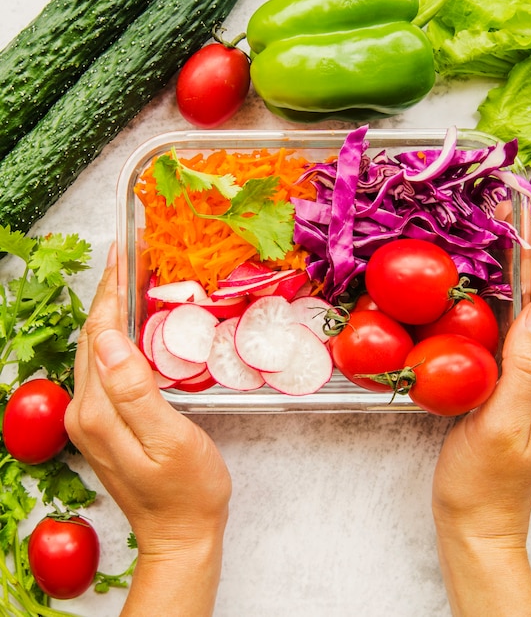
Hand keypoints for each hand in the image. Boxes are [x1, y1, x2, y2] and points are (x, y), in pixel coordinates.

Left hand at [65, 247, 230, 615]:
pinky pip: (107, 366)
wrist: (181, 533)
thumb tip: (109, 340)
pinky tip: (132, 325)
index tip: (124, 254)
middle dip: (109, 292)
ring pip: (98, 350)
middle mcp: (86, 410)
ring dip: (112, 311)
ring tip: (130, 279)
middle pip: (94, 337)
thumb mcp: (170, 441)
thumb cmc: (187, 490)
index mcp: (99, 411)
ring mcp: (93, 418)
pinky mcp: (105, 423)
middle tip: (128, 255)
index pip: (101, 334)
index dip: (112, 291)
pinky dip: (118, 335)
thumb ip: (136, 391)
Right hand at [431, 232, 530, 615]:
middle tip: (506, 224)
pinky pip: (509, 342)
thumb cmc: (483, 481)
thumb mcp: (502, 425)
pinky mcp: (511, 394)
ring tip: (496, 247)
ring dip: (514, 282)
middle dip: (525, 264)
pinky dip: (498, 311)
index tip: (519, 224)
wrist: (476, 523)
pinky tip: (482, 299)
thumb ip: (523, 369)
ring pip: (526, 323)